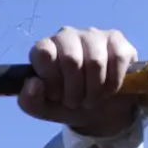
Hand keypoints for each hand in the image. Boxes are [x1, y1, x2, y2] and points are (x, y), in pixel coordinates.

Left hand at [17, 26, 139, 136]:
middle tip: (75, 102)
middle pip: (71, 59)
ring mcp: (93, 35)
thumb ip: (29, 100)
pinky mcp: (117, 40)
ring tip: (91, 99)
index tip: (56, 95)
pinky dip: (113, 83)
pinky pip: (117, 59)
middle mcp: (67, 35)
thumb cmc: (66, 104)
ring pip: (95, 61)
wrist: (98, 112)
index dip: (52, 80)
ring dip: (94, 91)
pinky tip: (108, 90)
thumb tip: (35, 83)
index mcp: (45, 49)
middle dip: (74, 90)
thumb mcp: (43, 109)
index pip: (43, 53)